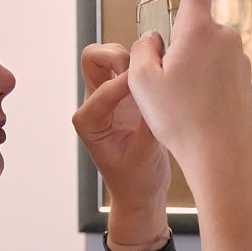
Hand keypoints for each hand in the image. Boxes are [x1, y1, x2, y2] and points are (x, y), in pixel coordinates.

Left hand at [73, 40, 169, 214]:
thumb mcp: (145, 154)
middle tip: (147, 70)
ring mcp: (109, 98)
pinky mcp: (126, 96)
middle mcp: (94, 104)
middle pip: (94, 58)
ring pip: (111, 57)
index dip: (130, 82)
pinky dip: (145, 66)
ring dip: (133, 60)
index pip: (105, 88)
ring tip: (158, 72)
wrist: (140, 192)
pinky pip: (130, 68)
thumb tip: (157, 90)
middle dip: (120, 57)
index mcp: (88, 121)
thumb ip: (149, 122)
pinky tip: (162, 77)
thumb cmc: (136, 181)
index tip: (152, 83)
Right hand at [123, 0, 251, 169]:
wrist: (224, 157)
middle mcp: (225, 38)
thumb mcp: (142, 80)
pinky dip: (198, 77)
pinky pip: (215, 68)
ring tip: (170, 95)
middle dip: (169, 34)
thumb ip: (142, 47)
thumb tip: (153, 39)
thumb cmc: (181, 120)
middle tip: (152, 67)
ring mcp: (238, 60)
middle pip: (193, 19)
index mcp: (200, 29)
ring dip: (182, 60)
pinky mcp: (244, 81)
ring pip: (202, 47)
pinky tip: (188, 108)